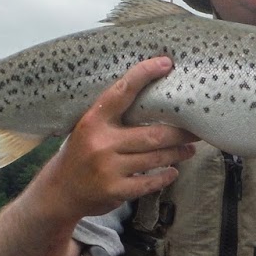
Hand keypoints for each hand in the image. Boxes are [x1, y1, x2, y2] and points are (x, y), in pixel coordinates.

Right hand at [39, 56, 197, 220]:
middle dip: (180, 132)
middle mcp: (101, 143)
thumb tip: (152, 101)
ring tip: (189, 149)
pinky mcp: (115, 190)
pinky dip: (165, 176)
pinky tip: (173, 171)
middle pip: (153, 134)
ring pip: (155, 157)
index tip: (165, 63)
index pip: (121, 92)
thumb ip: (113, 118)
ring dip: (177, 153)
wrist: (59, 192)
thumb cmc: (79, 154)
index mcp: (93, 121)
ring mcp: (109, 168)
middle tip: (196, 129)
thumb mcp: (88, 129)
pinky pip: (149, 182)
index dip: (144, 74)